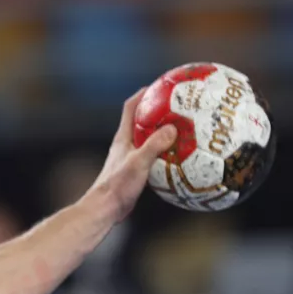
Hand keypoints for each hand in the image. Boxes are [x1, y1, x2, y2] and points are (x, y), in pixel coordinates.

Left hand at [89, 88, 177, 221]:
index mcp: (123, 138)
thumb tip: (173, 128)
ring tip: (186, 129)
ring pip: (150, 140)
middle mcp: (126, 145)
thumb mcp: (139, 163)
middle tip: (180, 105)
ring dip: (165, 133)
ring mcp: (130, 158)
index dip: (144, 94)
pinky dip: (168, 153)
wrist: (106, 208)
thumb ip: (154, 145)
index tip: (160, 85)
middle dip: (159, 111)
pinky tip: (184, 158)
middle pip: (142, 121)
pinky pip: (155, 157)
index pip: (131, 107)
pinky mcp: (136, 171)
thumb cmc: (118, 185)